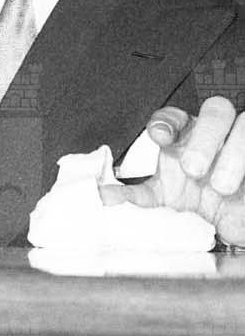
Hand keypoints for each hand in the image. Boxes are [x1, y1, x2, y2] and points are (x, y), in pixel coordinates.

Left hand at [102, 98, 244, 244]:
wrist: (225, 224)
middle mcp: (215, 134)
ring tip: (220, 187)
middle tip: (192, 169)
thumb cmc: (192, 201)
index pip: (176, 114)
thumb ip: (136, 195)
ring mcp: (241, 146)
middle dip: (203, 136)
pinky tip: (243, 187)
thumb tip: (104, 196)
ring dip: (233, 156)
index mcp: (186, 134)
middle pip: (216, 111)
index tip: (159, 136)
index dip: (168, 120)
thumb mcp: (164, 198)